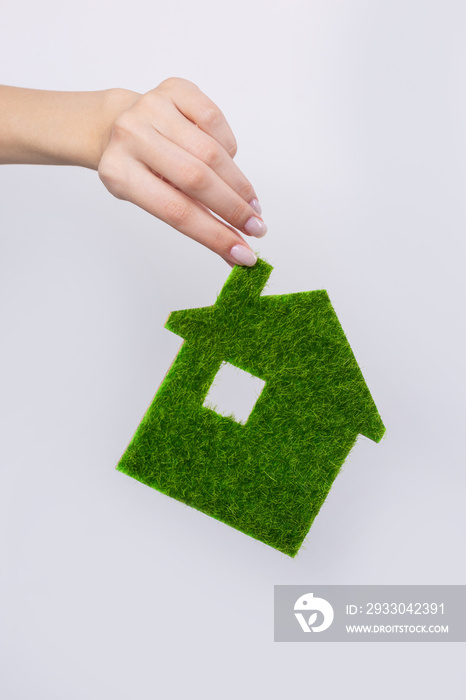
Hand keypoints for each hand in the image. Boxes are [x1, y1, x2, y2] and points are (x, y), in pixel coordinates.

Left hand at [98, 78, 265, 266]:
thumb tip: (237, 253)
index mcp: (118, 172)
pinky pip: (215, 120)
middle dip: (234, 209)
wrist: (116, 124)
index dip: (215, 235)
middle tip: (257, 228)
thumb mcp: (151, 197)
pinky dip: (227, 147)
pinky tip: (226, 160)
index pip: (176, 212)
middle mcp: (130, 135)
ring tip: (250, 203)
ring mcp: (151, 107)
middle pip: (197, 180)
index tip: (244, 254)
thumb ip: (192, 222)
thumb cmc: (138, 168)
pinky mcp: (173, 88)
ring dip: (239, 184)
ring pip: (212, 152)